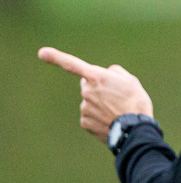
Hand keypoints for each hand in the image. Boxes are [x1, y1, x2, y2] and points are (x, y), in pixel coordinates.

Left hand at [38, 47, 153, 142]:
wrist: (135, 130)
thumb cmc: (136, 102)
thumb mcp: (131, 81)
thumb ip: (115, 73)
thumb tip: (107, 74)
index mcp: (97, 77)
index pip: (73, 64)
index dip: (56, 57)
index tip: (42, 53)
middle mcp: (87, 91)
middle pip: (88, 85)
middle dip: (98, 88)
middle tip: (116, 97)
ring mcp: (84, 107)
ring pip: (90, 102)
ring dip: (101, 104)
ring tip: (118, 111)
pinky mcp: (84, 122)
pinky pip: (90, 116)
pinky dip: (99, 117)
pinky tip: (111, 120)